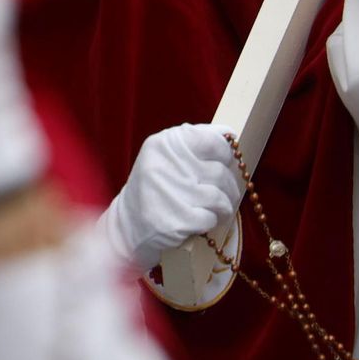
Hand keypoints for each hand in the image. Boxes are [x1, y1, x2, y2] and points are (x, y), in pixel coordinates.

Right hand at [100, 123, 243, 271]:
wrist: (128, 224)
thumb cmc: (156, 185)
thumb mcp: (166, 154)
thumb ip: (196, 140)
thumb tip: (230, 135)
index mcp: (165, 143)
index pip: (214, 141)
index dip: (225, 154)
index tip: (224, 162)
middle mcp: (166, 165)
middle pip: (221, 172)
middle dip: (228, 185)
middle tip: (224, 192)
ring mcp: (171, 194)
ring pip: (220, 197)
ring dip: (223, 206)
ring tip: (216, 208)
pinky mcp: (176, 221)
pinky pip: (211, 218)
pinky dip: (210, 221)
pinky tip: (200, 220)